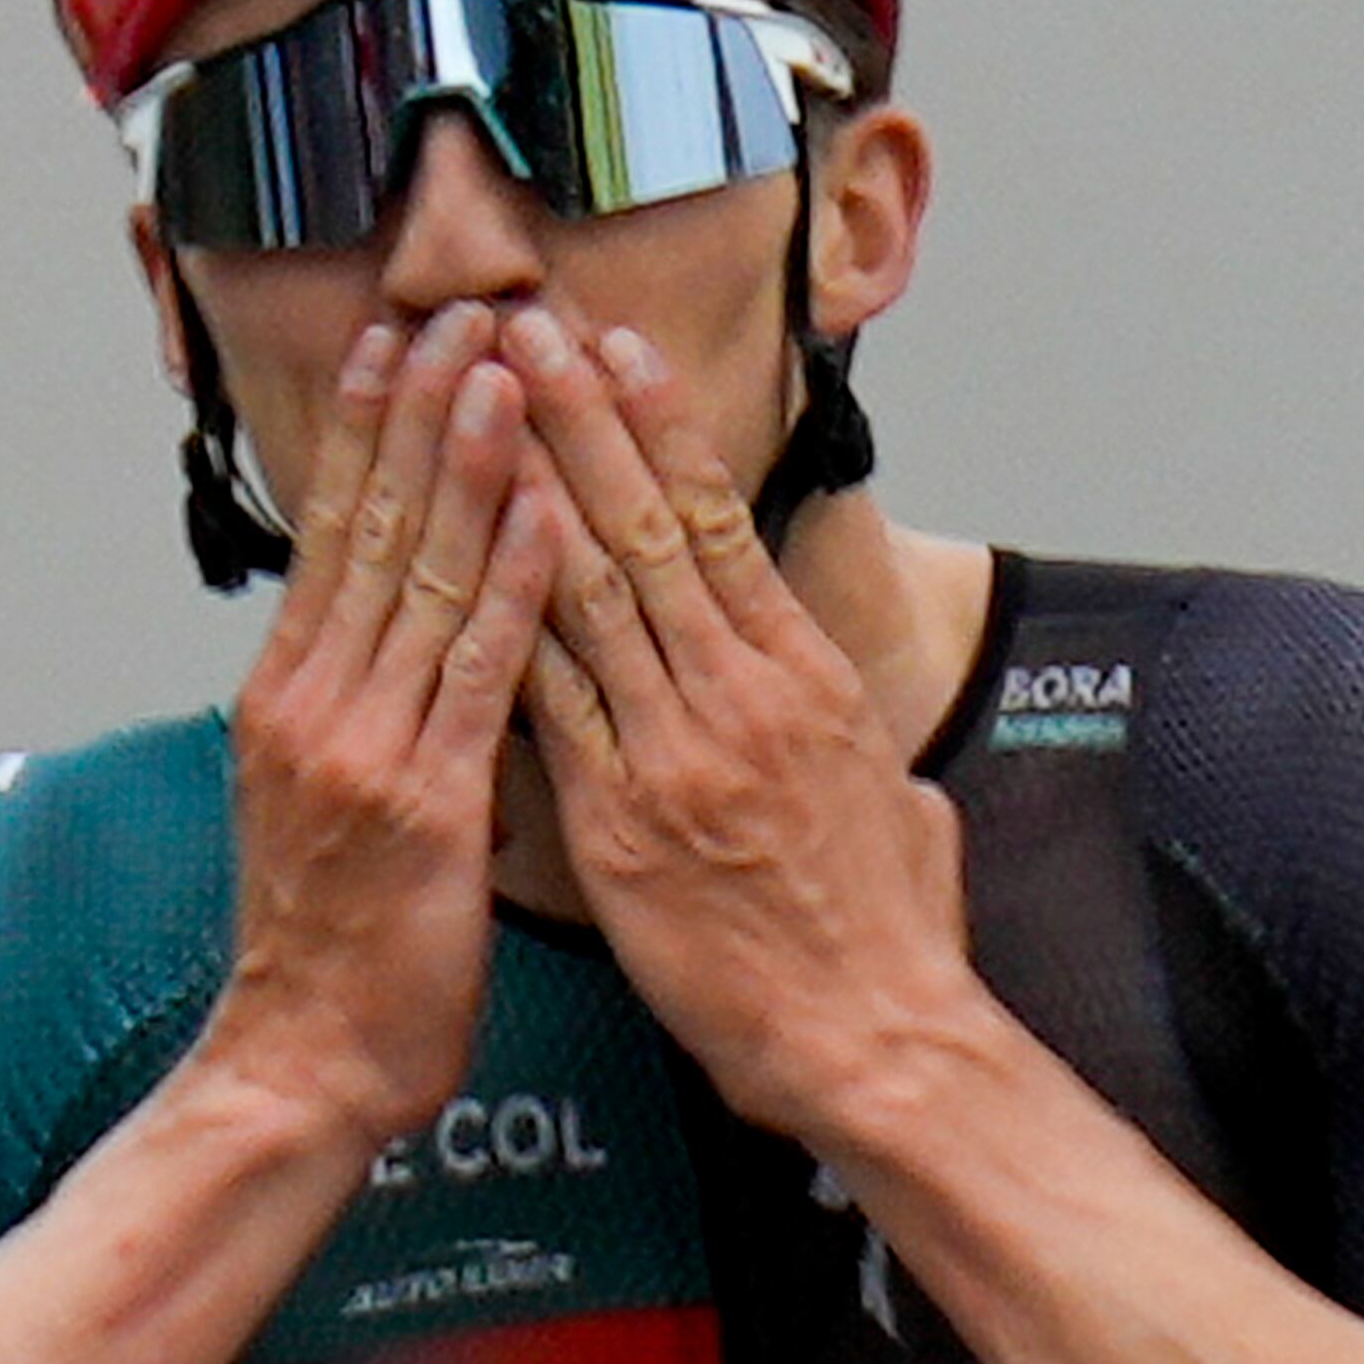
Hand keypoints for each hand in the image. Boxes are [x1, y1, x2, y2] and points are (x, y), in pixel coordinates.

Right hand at [207, 305, 562, 1151]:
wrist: (299, 1070)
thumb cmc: (329, 962)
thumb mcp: (325, 819)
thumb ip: (357, 729)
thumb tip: (395, 663)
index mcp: (288, 702)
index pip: (332, 538)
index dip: (368, 433)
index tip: (396, 342)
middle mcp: (313, 705)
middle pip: (373, 528)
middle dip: (419, 410)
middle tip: (461, 308)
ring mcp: (361, 750)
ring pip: (424, 579)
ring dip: (472, 464)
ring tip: (508, 366)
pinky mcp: (421, 806)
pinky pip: (479, 676)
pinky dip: (515, 586)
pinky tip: (549, 512)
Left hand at [505, 310, 974, 1144]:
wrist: (873, 1039)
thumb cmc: (892, 940)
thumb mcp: (902, 808)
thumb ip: (859, 747)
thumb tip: (859, 728)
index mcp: (808, 676)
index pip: (721, 521)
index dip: (664, 428)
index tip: (619, 351)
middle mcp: (740, 693)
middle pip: (647, 524)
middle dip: (579, 415)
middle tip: (524, 324)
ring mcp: (676, 751)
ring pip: (591, 588)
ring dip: (528, 483)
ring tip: (479, 398)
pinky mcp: (621, 823)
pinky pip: (550, 701)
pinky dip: (505, 619)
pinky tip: (460, 556)